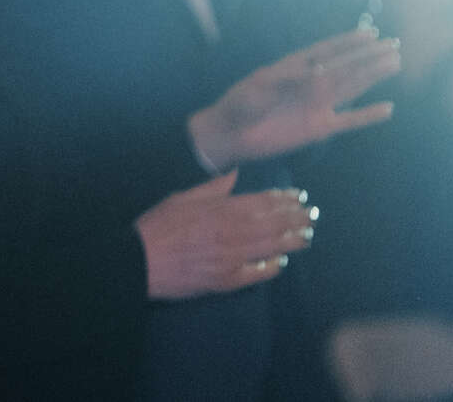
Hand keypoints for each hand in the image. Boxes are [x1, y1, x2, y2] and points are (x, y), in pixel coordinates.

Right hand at [136, 171, 315, 299]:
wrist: (140, 262)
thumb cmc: (157, 226)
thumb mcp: (182, 198)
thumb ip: (212, 188)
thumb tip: (235, 173)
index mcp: (220, 210)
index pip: (262, 203)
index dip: (283, 199)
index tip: (299, 196)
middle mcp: (232, 233)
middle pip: (273, 224)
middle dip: (296, 218)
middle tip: (313, 214)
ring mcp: (232, 259)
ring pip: (271, 247)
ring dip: (292, 240)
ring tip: (307, 235)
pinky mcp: (226, 281)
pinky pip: (257, 273)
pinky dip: (272, 266)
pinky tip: (282, 261)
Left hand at [188, 28, 400, 172]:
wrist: (230, 134)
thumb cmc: (239, 104)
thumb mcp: (258, 85)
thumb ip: (287, 77)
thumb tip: (317, 69)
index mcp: (295, 68)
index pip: (326, 51)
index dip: (348, 42)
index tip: (370, 33)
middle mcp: (310, 84)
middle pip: (346, 67)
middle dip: (369, 57)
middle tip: (394, 46)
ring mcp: (316, 106)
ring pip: (352, 88)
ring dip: (373, 77)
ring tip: (395, 63)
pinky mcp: (318, 129)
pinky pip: (348, 122)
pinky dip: (367, 116)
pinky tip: (387, 108)